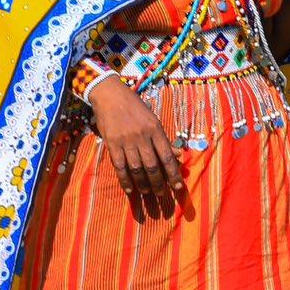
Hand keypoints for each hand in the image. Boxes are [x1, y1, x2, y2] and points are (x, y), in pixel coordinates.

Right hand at [88, 75, 185, 217]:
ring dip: (143, 183)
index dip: (173, 174)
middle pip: (152, 166)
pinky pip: (119, 166)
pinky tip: (130, 189)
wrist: (110, 95)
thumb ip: (164, 139)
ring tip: (147, 192)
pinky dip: (125, 180)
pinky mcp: (111, 143)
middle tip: (161, 194)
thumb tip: (179, 155)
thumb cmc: (135, 108)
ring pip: (136, 168)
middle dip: (158, 183)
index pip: (167, 156)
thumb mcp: (153, 120)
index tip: (178, 186)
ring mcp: (126, 140)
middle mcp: (142, 136)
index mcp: (155, 129)